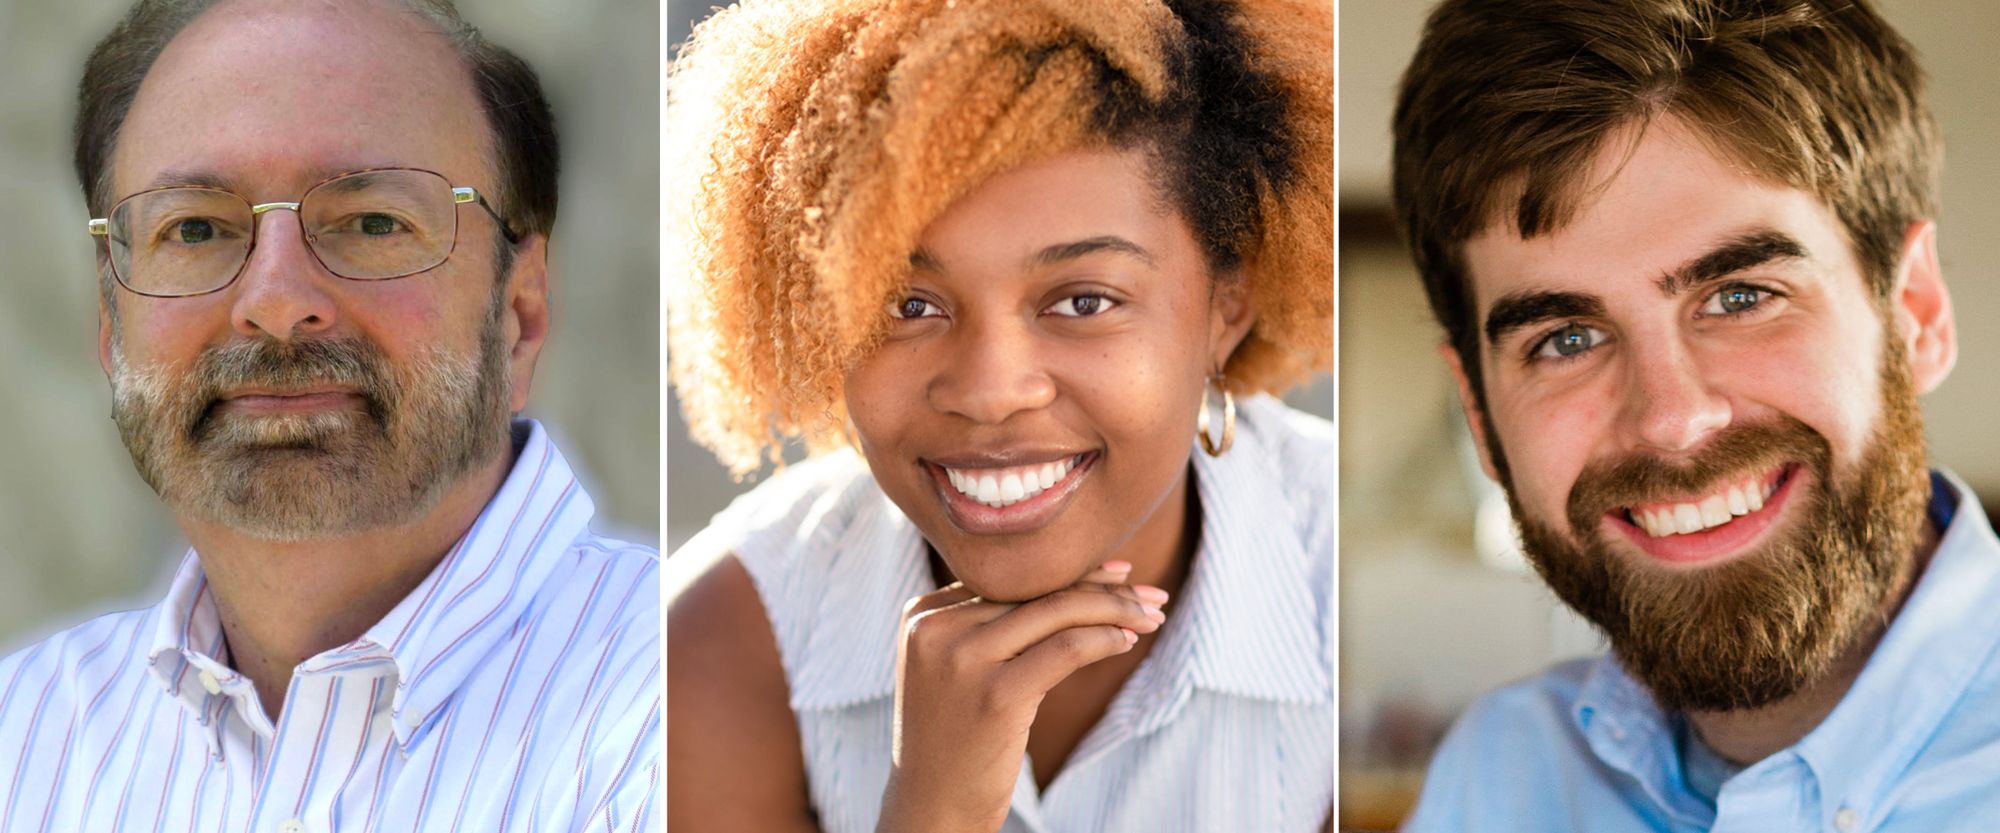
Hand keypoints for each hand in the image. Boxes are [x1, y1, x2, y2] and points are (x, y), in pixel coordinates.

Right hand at [875, 561, 1169, 832]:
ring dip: (1115, 610)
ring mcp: (963, 659)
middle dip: (1102, 588)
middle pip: (1035, 591)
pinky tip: (1129, 642)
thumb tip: (1071, 587)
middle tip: (1150, 594)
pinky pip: (1067, 648)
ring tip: (1152, 615)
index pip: (1011, 579)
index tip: (1118, 574)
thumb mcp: (958, 671)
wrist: (931, 809)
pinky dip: (1106, 639)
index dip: (1070, 572)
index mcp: (922, 614)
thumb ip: (991, 627)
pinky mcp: (996, 695)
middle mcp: (937, 628)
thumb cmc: (956, 741)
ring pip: (1057, 612)